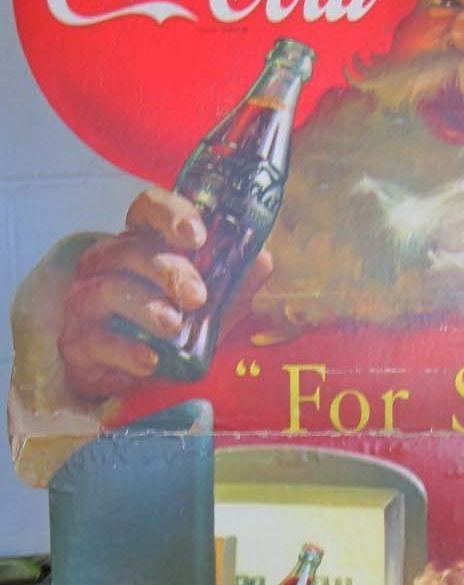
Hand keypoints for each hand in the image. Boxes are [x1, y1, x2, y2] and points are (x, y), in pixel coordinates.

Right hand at [59, 187, 271, 399]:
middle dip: (169, 271)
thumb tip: (262, 260)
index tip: (196, 236)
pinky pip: (98, 340)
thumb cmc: (166, 328)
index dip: (171, 215)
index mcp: (141, 243)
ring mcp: (88, 300)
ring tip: (173, 326)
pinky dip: (126, 351)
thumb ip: (232, 286)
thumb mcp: (208, 309)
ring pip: (111, 289)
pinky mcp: (79, 342)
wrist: (125, 375)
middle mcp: (108, 263)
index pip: (148, 209)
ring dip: (146, 307)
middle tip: (197, 296)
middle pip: (132, 250)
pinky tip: (150, 360)